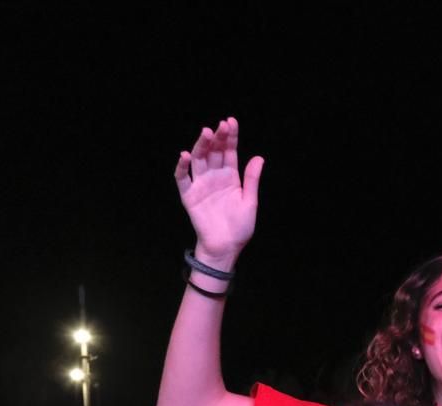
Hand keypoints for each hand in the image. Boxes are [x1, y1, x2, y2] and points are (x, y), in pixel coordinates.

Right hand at [175, 117, 263, 267]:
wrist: (226, 247)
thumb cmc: (240, 227)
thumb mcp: (250, 202)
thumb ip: (252, 180)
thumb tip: (259, 157)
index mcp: (230, 177)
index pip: (229, 152)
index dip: (230, 137)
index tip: (231, 122)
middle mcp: (214, 177)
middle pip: (213, 152)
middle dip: (216, 138)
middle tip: (220, 125)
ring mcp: (200, 185)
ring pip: (198, 160)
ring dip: (201, 146)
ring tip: (206, 133)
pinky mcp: (188, 196)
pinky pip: (182, 179)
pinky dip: (182, 167)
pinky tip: (185, 155)